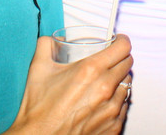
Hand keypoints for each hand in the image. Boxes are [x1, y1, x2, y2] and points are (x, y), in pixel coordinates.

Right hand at [7, 34, 132, 134]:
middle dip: (119, 59)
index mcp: (91, 70)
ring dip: (118, 80)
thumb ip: (45, 46)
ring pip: (127, 85)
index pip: (123, 47)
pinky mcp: (113, 126)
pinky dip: (116, 101)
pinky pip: (123, 107)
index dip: (121, 41)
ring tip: (103, 82)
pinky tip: (102, 101)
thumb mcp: (38, 69)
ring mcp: (111, 109)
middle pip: (127, 64)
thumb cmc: (39, 110)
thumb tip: (52, 39)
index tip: (117, 41)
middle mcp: (105, 89)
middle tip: (109, 60)